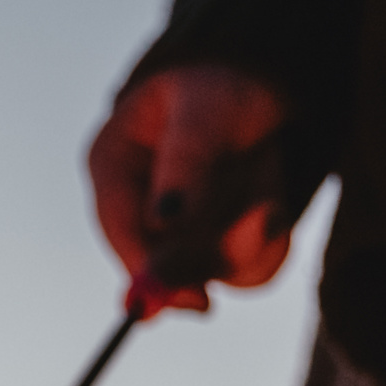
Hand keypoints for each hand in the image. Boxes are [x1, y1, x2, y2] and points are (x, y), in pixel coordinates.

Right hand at [88, 63, 291, 316]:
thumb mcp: (203, 116)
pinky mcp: (213, 246)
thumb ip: (187, 165)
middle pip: (164, 263)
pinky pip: (242, 268)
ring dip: (251, 238)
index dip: (148, 267)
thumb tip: (165, 222)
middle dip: (217, 254)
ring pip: (213, 270)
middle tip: (262, 223)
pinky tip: (271, 199)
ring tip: (268, 176)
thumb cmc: (221, 87)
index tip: (191, 297)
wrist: (264, 88)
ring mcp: (177, 232)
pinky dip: (268, 239)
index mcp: (114, 162)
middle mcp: (138, 204)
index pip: (119, 225)